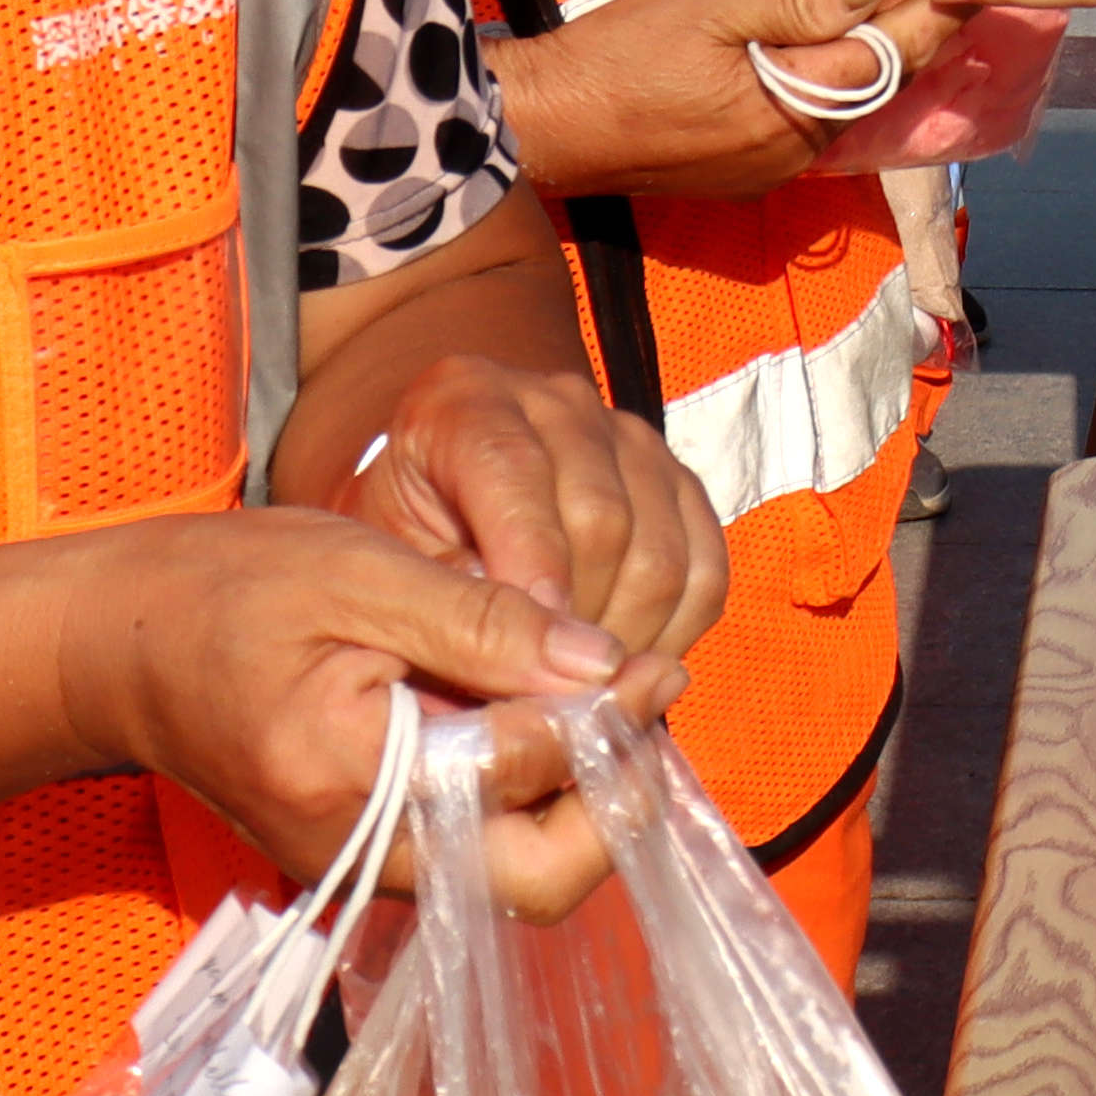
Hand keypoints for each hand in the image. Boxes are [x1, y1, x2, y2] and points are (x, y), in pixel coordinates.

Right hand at [55, 505, 627, 898]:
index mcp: (349, 780)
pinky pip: (483, 851)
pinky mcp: (374, 855)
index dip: (607, 722)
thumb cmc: (228, 590)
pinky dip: (539, 799)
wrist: (121, 645)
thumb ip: (481, 621)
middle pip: (534, 882)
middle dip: (613, 805)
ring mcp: (368, 867)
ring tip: (621, 704)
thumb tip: (602, 663)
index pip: (518, 776)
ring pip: (518, 876)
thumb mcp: (359, 572)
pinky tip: (562, 720)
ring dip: (586, 803)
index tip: (659, 665)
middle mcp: (363, 854)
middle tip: (650, 703)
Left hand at [335, 345, 729, 676]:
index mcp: (466, 401)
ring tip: (579, 689)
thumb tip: (528, 657)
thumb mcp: (389, 571)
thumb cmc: (401, 552)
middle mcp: (557, 401)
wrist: (437, 518)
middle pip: (603, 518)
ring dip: (627, 639)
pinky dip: (675, 633)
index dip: (531, 568)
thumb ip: (447, 605)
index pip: (516, 474)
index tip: (529, 654)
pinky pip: (706, 568)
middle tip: (548, 694)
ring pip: (662, 552)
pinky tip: (624, 665)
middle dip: (578, 625)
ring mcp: (628, 437)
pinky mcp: (678, 482)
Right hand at [495, 0, 977, 199]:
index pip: (891, 54)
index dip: (937, 9)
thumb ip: (798, 4)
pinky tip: (841, 43)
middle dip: (921, 28)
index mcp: (795, 105)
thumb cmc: (620, 57)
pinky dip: (838, 78)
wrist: (547, 126)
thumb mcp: (711, 12)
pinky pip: (814, 119)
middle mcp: (798, 147)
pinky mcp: (748, 168)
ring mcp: (773, 164)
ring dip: (880, 53)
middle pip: (879, 82)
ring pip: (850, 103)